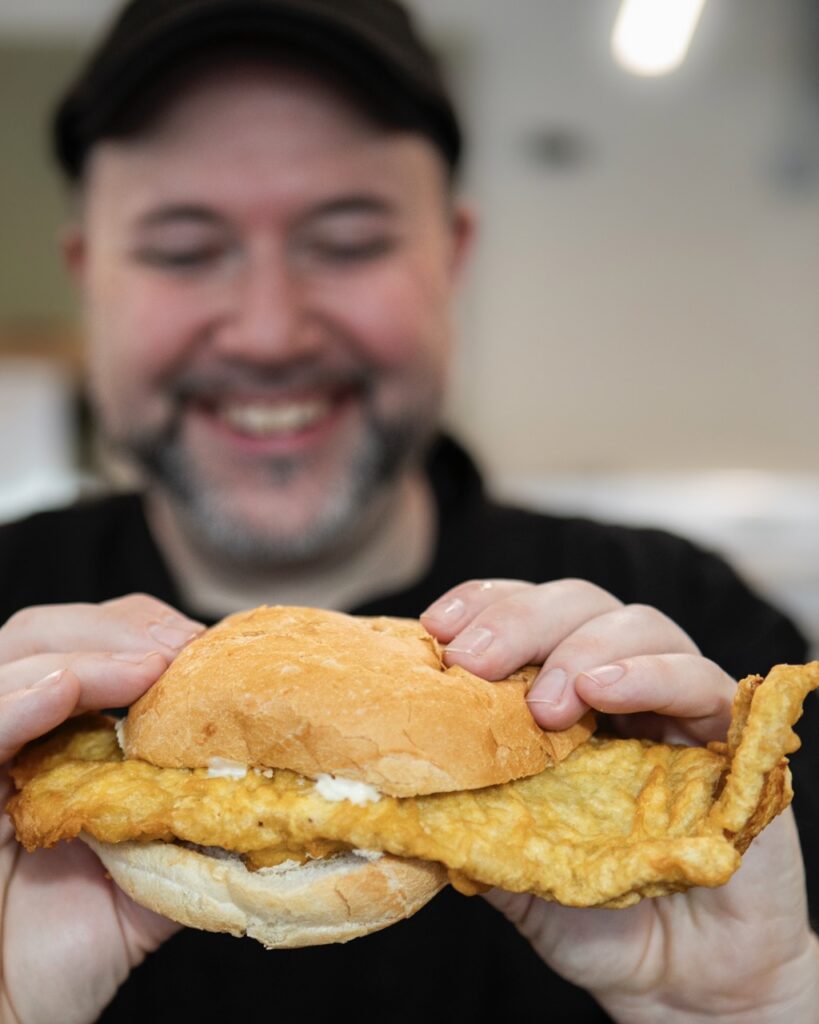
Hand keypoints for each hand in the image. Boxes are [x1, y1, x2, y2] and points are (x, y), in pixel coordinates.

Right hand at [0, 595, 204, 1023]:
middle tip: (183, 653)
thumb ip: (196, 828)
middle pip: (49, 631)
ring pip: (12, 657)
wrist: (4, 1016)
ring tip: (148, 669)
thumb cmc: (62, 953)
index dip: (146, 630)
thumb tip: (282, 791)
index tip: (208, 648)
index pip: (93, 642)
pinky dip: (18, 700)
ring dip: (85, 652)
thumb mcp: (151, 882)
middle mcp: (17, 734)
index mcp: (61, 739)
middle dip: (121, 629)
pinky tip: (65, 691)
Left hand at [422, 579, 818, 1022]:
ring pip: (636, 624)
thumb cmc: (596, 915)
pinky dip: (651, 675)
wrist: (683, 979)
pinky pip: (699, 679)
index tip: (436, 626)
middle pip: (574, 604)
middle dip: (519, 620)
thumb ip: (474, 829)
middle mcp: (616, 686)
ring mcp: (674, 703)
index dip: (482, 606)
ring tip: (547, 704)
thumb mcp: (516, 872)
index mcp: (559, 700)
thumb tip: (405, 798)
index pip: (521, 618)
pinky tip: (605, 692)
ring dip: (581, 648)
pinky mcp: (732, 734)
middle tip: (475, 660)